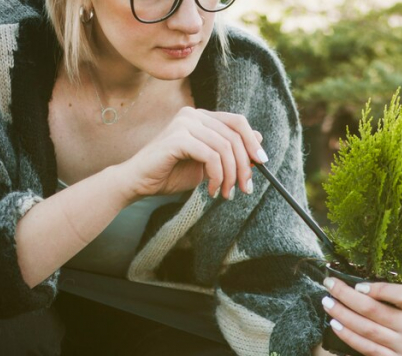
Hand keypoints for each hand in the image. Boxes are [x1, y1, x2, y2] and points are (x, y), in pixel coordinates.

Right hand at [120, 107, 267, 201]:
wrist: (139, 182)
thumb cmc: (171, 174)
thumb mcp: (208, 164)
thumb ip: (229, 152)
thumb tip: (260, 141)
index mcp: (201, 118)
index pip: (237, 122)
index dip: (253, 142)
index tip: (263, 164)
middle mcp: (193, 115)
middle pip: (235, 136)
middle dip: (244, 166)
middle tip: (245, 188)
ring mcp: (185, 123)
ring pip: (225, 148)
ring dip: (230, 176)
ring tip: (225, 193)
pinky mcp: (178, 137)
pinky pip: (211, 156)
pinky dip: (217, 176)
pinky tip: (212, 189)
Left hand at [321, 277, 401, 355]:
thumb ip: (397, 297)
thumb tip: (360, 284)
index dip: (380, 289)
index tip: (358, 285)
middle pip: (375, 311)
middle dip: (347, 296)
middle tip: (329, 285)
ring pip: (367, 329)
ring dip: (343, 315)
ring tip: (327, 303)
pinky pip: (367, 348)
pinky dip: (349, 336)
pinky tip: (335, 325)